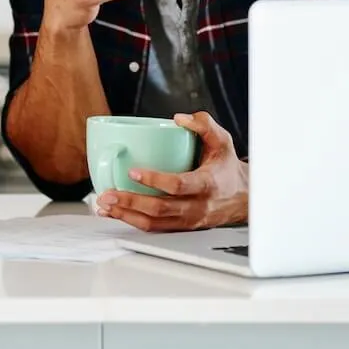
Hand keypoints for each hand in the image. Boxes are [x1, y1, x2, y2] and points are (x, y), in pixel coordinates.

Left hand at [96, 112, 247, 231]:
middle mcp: (197, 206)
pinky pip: (155, 228)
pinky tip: (115, 213)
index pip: (179, 186)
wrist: (243, 198)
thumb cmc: (227, 167)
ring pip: (154, 224)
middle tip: (108, 193)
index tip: (133, 172)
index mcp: (207, 184)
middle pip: (160, 209)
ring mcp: (188, 220)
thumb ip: (203, 124)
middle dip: (131, 203)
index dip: (155, 181)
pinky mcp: (181, 227)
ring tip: (105, 205)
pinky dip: (132, 221)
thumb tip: (178, 119)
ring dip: (126, 215)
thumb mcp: (222, 141)